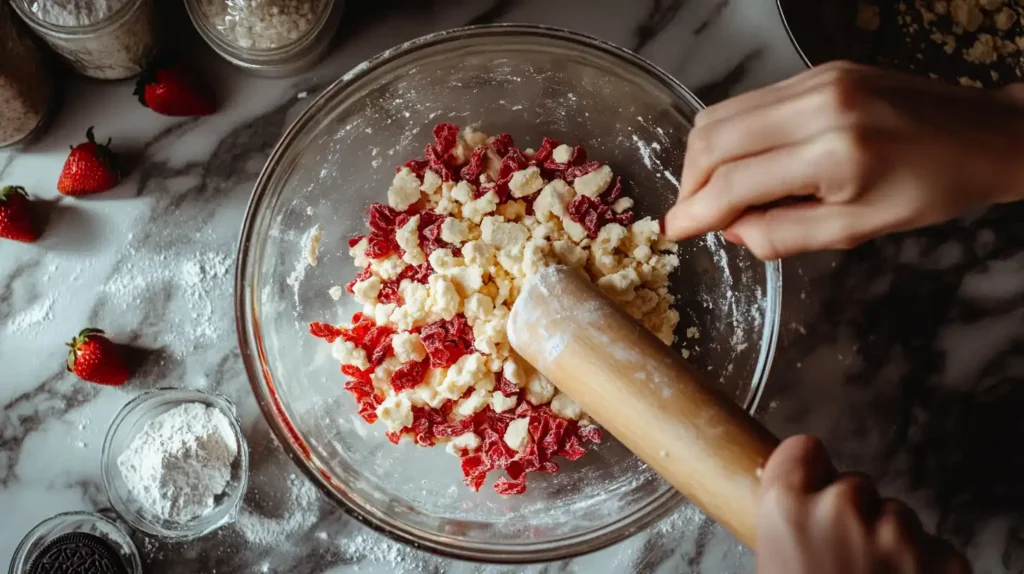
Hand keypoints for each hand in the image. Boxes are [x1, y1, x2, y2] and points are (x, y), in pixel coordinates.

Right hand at [664, 61, 1023, 259]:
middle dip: (691, 181)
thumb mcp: (857, 230)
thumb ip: (785, 234)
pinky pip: (751, 102)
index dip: (695, 211)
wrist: (985, 134)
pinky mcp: (820, 70)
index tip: (673, 231)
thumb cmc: (929, 190)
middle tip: (694, 214)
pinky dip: (733, 136)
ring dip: (705, 156)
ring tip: (717, 192)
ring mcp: (817, 80)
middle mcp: (819, 105)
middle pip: (715, 138)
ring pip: (724, 114)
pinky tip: (745, 163)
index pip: (735, 182)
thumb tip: (730, 230)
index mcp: (834, 154)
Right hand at [757, 436, 969, 573]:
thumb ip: (786, 524)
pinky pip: (935, 547)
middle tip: (843, 554)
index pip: (803, 449)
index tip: (812, 482)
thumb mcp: (772, 559)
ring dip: (891, 539)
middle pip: (855, 484)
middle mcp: (840, 510)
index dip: (810, 470)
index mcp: (785, 509)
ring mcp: (897, 535)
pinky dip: (926, 566)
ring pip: (897, 515)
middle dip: (855, 512)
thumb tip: (796, 510)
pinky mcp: (943, 560)